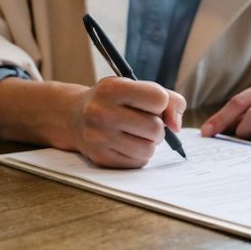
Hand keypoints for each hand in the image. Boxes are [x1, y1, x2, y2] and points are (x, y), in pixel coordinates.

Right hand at [0, 77, 185, 168]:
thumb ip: (168, 99)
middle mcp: (101, 112)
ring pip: (149, 149)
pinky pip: (138, 162)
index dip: (161, 103)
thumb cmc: (113, 100)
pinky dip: (139, 155)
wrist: (73, 116)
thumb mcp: (135, 87)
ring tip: (136, 134)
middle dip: (157, 127)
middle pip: (155, 128)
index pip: (159, 99)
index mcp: (112, 88)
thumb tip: (176, 126)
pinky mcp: (100, 157)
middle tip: (144, 123)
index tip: (151, 105)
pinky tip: (127, 144)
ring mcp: (98, 137)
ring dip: (149, 143)